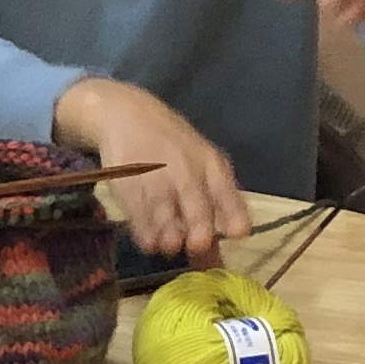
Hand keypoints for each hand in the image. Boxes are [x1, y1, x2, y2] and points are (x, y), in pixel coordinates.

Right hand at [53, 76, 250, 265]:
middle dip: (199, 228)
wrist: (126, 117)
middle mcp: (186, 170)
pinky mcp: (128, 185)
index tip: (238, 233)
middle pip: (196, 204)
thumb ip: (217, 200)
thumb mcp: (202, 162)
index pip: (228, 194)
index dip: (235, 215)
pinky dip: (145, 233)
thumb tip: (227, 245)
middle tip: (198, 245)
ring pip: (165, 215)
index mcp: (211, 164)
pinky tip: (149, 241)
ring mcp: (155, 177)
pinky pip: (138, 215)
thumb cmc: (173, 147)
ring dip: (169, 237)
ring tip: (170, 247)